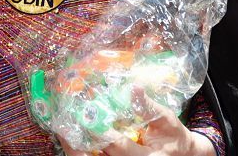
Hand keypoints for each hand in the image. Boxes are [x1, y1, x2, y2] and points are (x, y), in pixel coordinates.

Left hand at [58, 89, 214, 155]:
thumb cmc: (174, 137)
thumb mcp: (167, 121)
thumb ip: (149, 107)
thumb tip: (134, 87)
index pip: (119, 147)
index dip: (101, 132)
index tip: (86, 118)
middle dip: (80, 144)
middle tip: (64, 127)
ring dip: (77, 150)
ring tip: (63, 134)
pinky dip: (83, 152)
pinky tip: (72, 141)